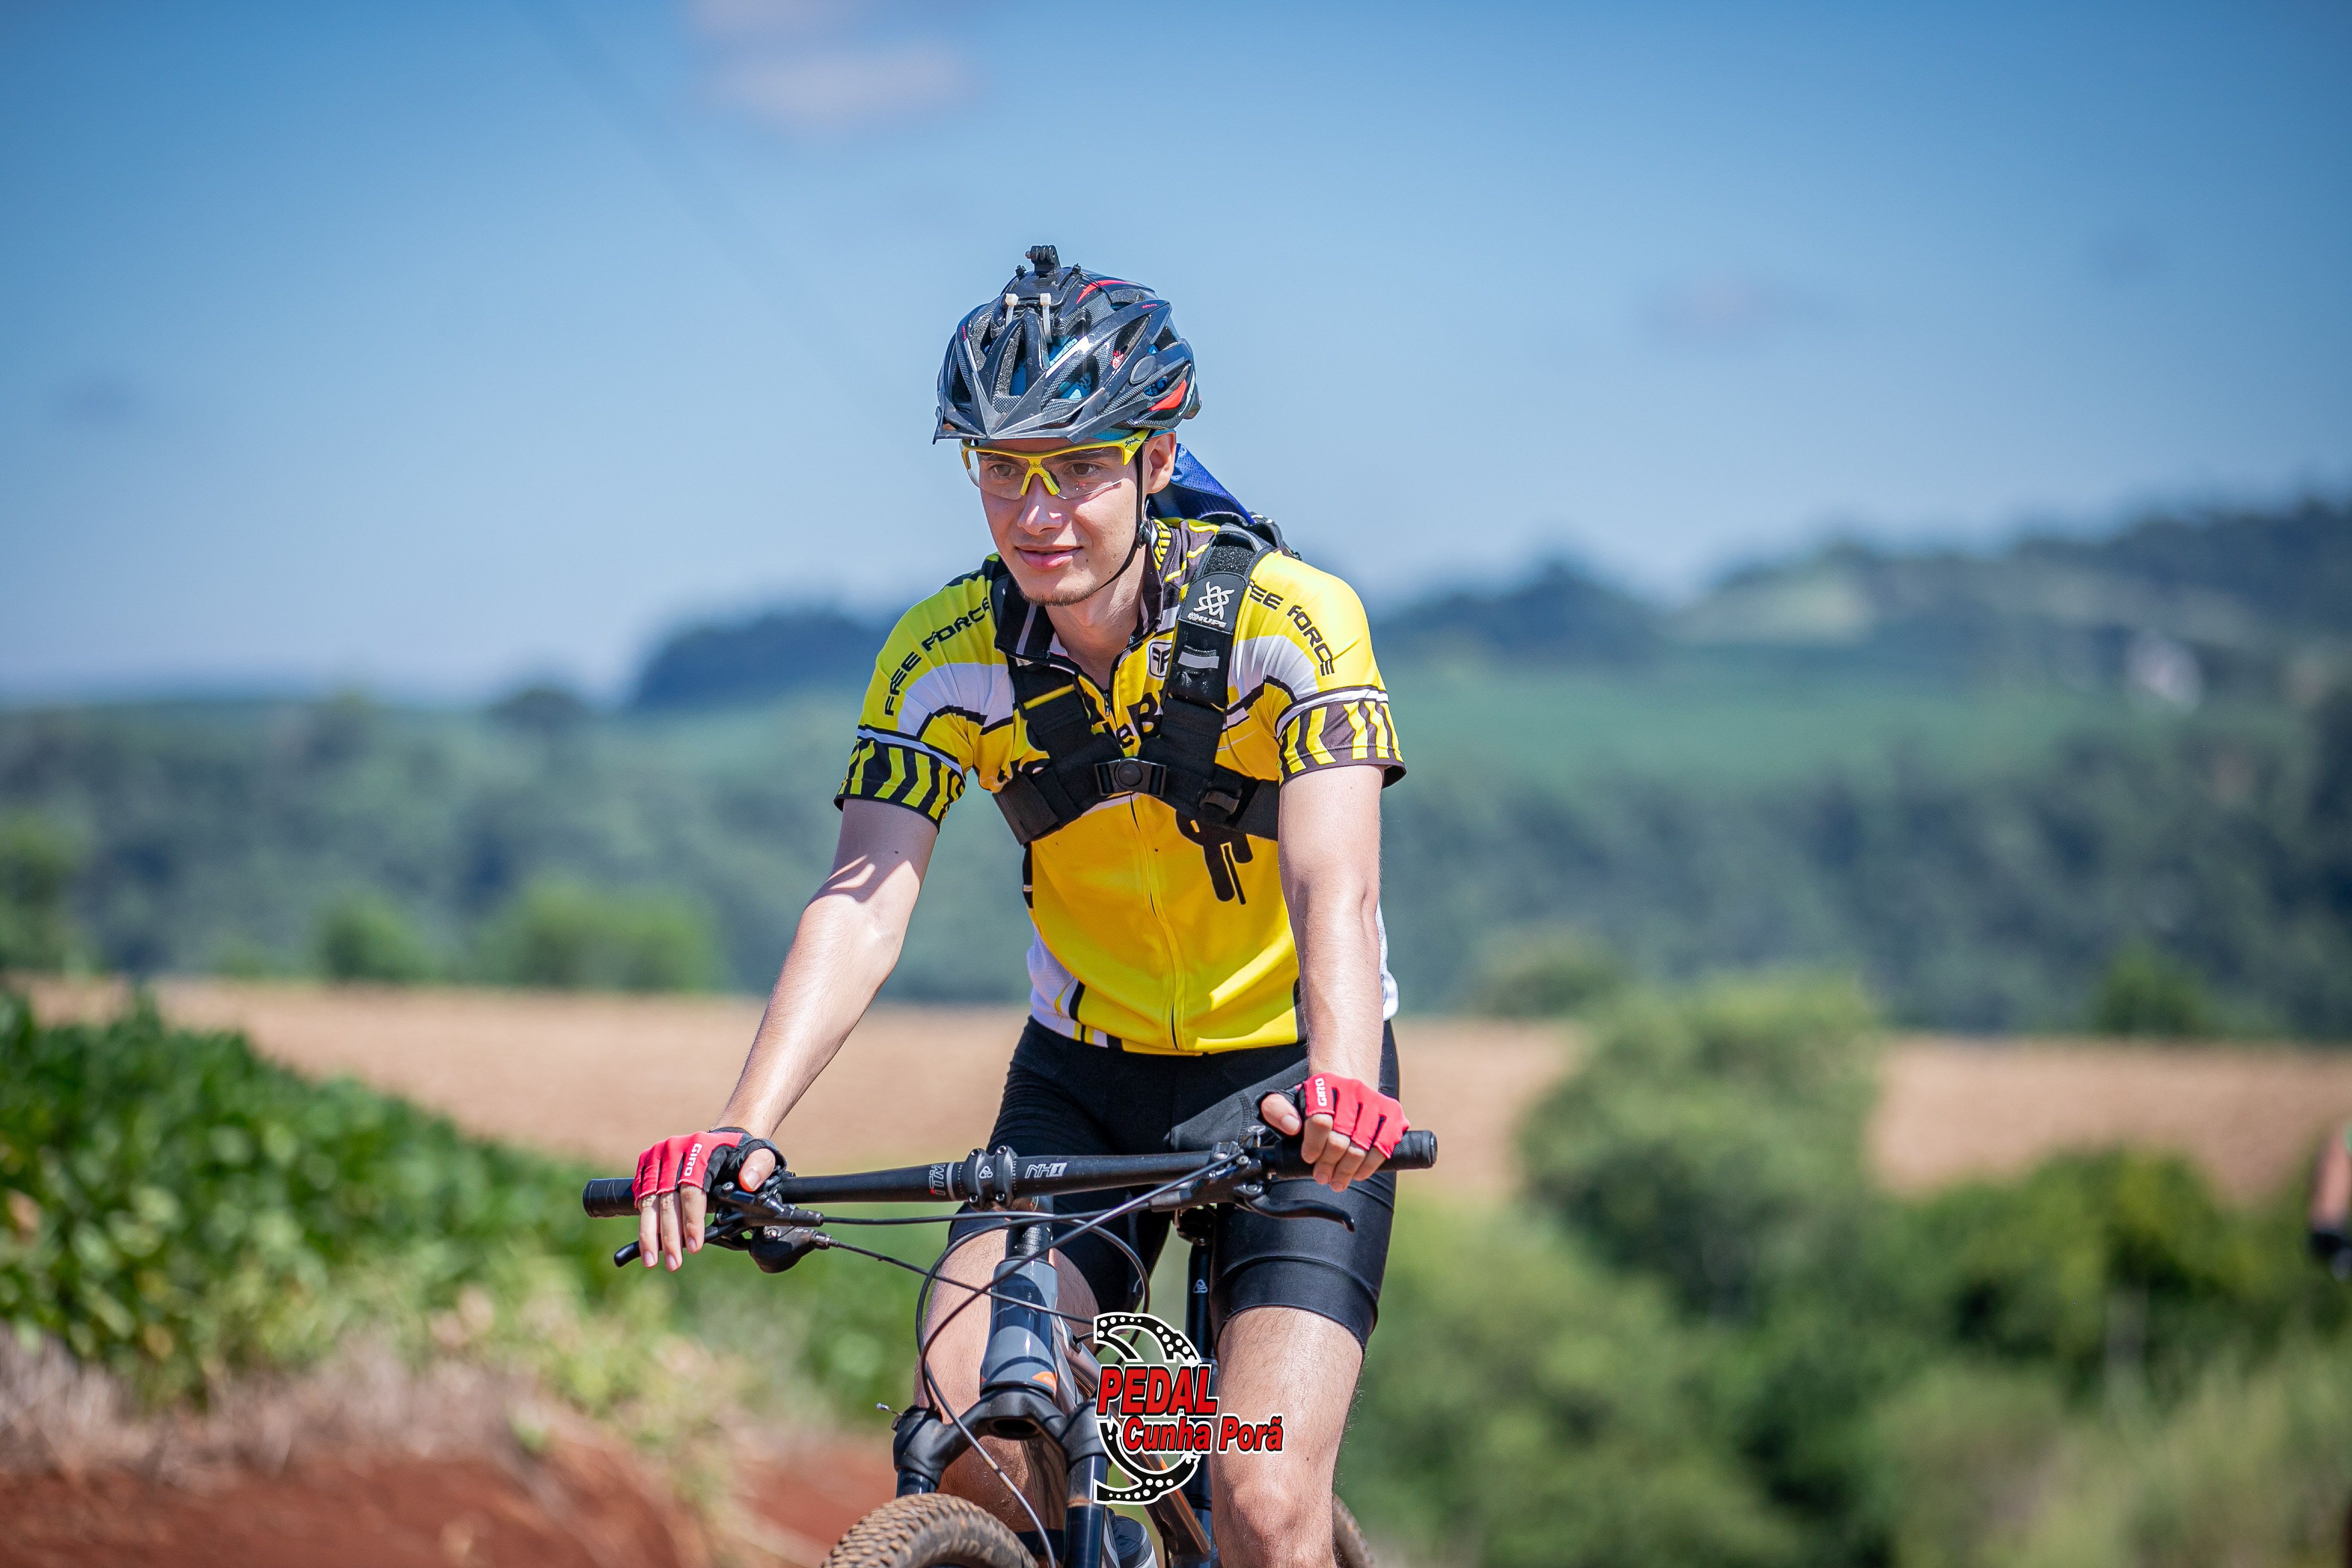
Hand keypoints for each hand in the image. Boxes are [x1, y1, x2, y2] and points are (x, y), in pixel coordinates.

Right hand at [634, 1129, 758, 1270]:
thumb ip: (759, 1166)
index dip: (692, 1220)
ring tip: (653, 1261)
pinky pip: (643, 1199)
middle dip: (670, 1235)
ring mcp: (657, 1158)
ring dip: (650, 1234)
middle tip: (674, 1264)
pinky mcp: (647, 1167)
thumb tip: (748, 1182)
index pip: (692, 1189)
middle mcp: (673, 1150)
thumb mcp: (760, 1155)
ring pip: (650, 1201)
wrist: (721, 1140)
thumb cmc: (740, 1153)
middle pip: (668, 1198)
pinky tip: (649, 1246)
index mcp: (700, 1147)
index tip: (695, 1247)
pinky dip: (645, 1223)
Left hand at [1258, 1074, 1405, 1193]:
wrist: (1348, 1081)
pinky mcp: (1393, 1113)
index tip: (1309, 1158)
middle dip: (1329, 1163)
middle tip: (1322, 1177)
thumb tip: (1291, 1126)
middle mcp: (1352, 1088)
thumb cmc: (1318, 1100)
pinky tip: (1359, 1174)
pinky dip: (1370, 1165)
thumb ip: (1278, 1110)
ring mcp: (1375, 1100)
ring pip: (1361, 1145)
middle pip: (1341, 1137)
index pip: (1320, 1120)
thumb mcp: (1290, 1099)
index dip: (1313, 1145)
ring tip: (1337, 1182)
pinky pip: (1383, 1146)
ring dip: (1348, 1169)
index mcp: (1325, 1084)